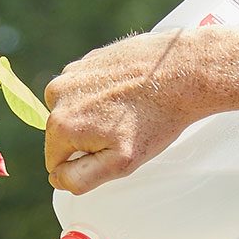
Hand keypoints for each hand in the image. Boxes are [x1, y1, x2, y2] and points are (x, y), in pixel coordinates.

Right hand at [43, 29, 211, 194]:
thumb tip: (56, 178)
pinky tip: (128, 92)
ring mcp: (72, 72)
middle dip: (88, 138)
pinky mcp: (87, 59)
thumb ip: (81, 179)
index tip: (111, 150)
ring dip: (93, 115)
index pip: (55, 162)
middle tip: (123, 130)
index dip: (83, 164)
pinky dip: (102, 94)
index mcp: (60, 124)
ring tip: (127, 110)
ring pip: (73, 111)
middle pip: (62, 135)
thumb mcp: (120, 163)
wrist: (182, 70)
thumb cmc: (155, 119)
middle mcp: (57, 95)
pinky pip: (86, 89)